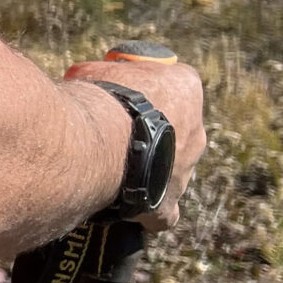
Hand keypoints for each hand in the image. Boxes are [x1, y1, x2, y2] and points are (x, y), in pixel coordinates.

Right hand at [64, 54, 206, 231]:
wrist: (101, 141)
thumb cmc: (101, 98)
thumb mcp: (96, 70)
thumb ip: (101, 75)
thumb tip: (86, 77)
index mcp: (185, 88)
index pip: (172, 85)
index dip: (145, 92)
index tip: (121, 98)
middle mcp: (196, 130)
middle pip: (176, 131)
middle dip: (150, 134)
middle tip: (116, 136)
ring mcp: (185, 170)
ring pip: (171, 170)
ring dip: (148, 170)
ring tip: (112, 171)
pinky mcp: (169, 203)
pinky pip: (164, 212)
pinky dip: (149, 211)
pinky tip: (127, 209)